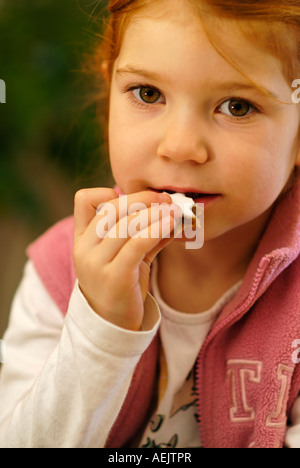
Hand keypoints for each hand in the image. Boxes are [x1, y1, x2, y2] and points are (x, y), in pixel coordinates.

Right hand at [73, 188, 178, 330]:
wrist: (113, 325)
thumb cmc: (122, 285)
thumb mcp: (127, 255)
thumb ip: (143, 233)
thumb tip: (170, 212)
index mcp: (82, 239)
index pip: (84, 200)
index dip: (108, 193)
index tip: (136, 201)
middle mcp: (84, 249)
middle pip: (111, 209)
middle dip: (142, 199)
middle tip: (166, 199)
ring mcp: (96, 264)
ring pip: (126, 225)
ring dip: (154, 213)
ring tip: (174, 211)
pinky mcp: (114, 277)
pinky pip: (136, 244)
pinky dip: (156, 229)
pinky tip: (171, 224)